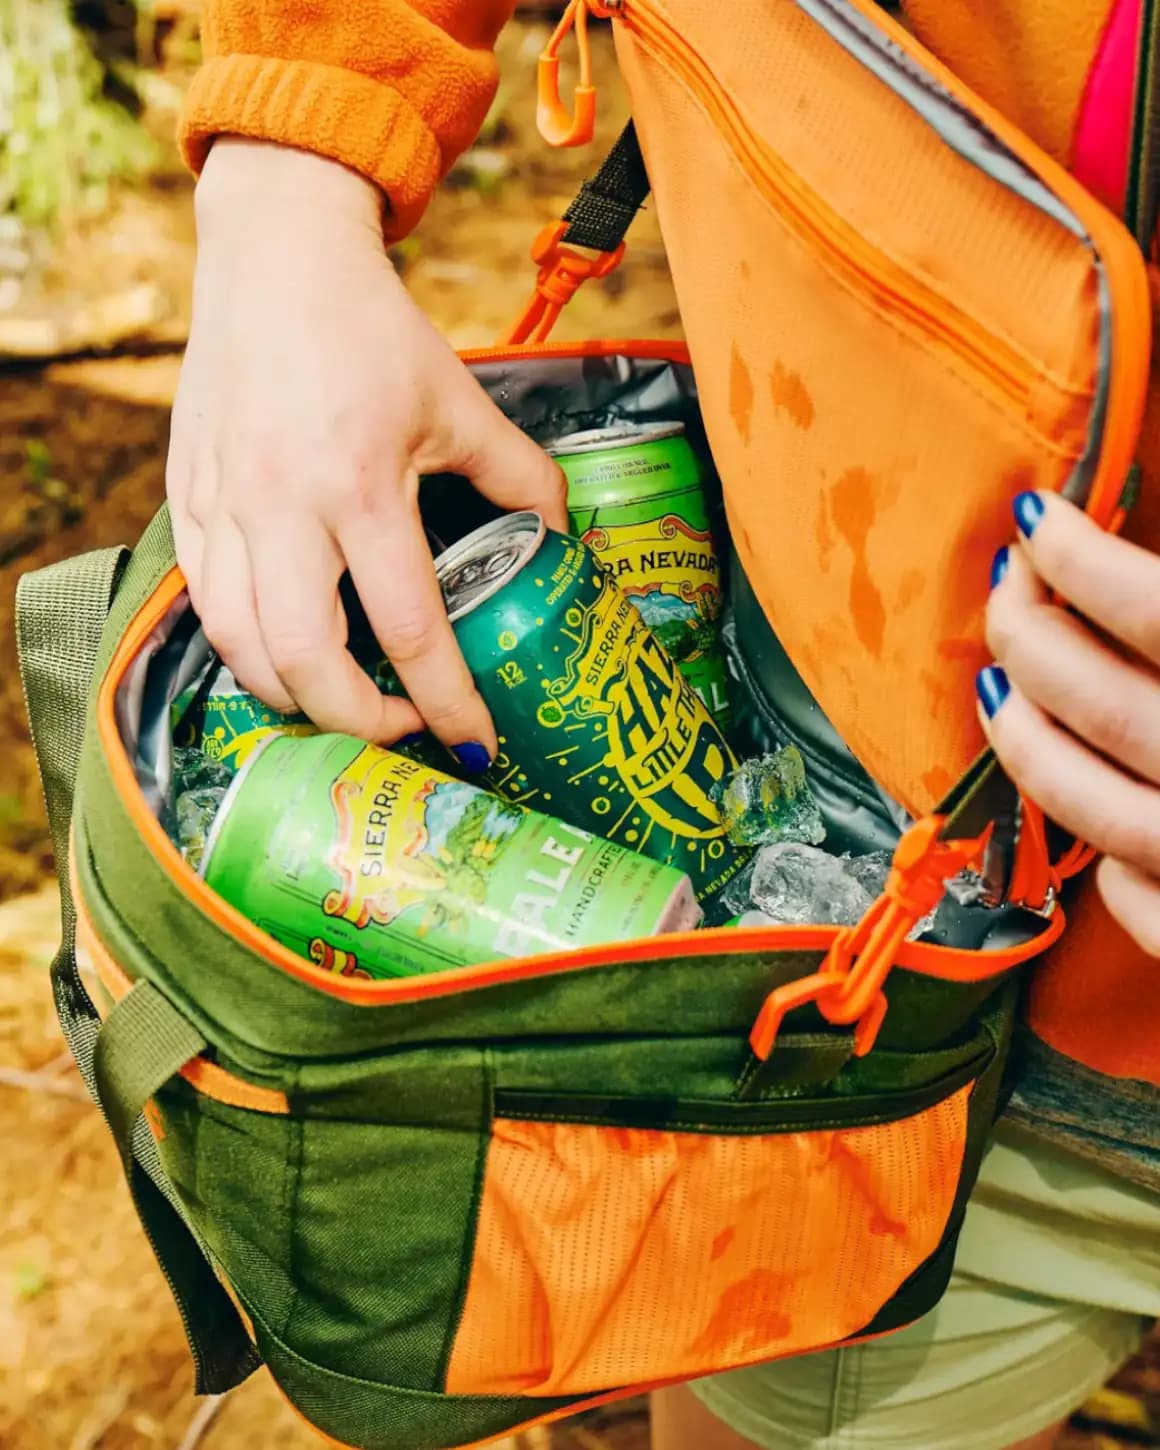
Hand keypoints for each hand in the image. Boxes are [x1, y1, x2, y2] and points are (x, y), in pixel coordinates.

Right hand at [167, 139, 566, 765]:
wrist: (272, 254)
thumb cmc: (370, 328)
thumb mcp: (459, 400)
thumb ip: (518, 476)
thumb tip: (560, 538)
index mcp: (361, 483)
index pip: (408, 627)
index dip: (445, 701)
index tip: (473, 742)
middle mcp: (282, 505)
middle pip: (304, 661)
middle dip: (357, 722)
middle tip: (399, 729)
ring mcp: (223, 505)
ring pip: (239, 646)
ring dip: (291, 698)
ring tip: (340, 702)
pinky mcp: (186, 498)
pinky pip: (204, 602)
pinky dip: (244, 647)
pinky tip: (284, 653)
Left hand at [979, 490, 1159, 955]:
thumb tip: (1086, 533)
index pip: (1156, 611)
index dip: (1083, 560)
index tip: (1036, 518)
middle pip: (1100, 703)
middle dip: (1029, 638)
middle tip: (1007, 591)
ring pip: (1087, 805)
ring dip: (1023, 740)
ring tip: (995, 689)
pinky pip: (1132, 896)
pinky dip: (1093, 853)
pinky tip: (1077, 809)